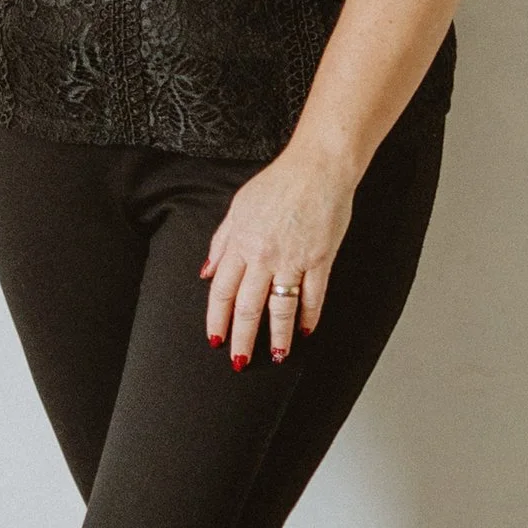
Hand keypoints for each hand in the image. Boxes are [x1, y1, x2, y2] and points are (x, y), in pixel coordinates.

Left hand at [202, 142, 355, 369]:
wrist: (317, 167)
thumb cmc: (278, 182)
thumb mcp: (238, 207)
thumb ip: (222, 242)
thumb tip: (207, 272)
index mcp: (241, 242)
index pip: (222, 291)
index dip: (217, 319)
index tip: (215, 339)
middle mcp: (263, 255)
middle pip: (248, 306)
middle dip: (242, 338)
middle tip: (240, 361)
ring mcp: (293, 258)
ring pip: (281, 307)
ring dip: (278, 336)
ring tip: (277, 355)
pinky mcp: (320, 258)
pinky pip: (313, 295)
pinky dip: (310, 315)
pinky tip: (307, 330)